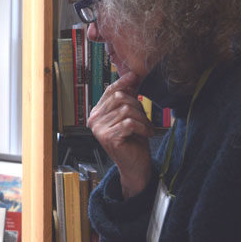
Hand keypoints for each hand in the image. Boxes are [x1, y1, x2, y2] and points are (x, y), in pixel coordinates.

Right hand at [87, 71, 152, 197]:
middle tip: (145, 120)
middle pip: (119, 98)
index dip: (123, 82)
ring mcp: (99, 130)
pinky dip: (142, 127)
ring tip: (146, 129)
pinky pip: (129, 123)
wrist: (135, 166)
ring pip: (126, 110)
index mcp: (97, 113)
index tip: (135, 77)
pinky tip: (145, 134)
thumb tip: (131, 75)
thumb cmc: (133, 142)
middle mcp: (94, 120)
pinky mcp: (109, 138)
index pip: (109, 91)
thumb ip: (127, 98)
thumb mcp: (130, 116)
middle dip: (138, 107)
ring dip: (142, 119)